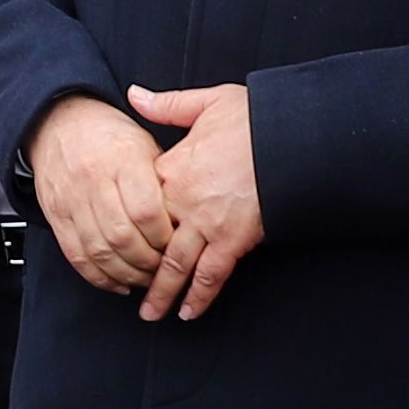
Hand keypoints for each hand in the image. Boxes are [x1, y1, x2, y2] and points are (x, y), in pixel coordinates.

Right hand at [27, 95, 173, 294]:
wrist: (58, 122)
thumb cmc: (109, 134)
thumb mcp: (144, 143)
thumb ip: (162, 180)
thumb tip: (184, 220)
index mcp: (122, 159)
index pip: (146, 211)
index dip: (164, 236)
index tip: (177, 245)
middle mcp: (93, 180)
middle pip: (123, 237)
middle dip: (148, 262)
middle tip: (164, 269)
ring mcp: (71, 200)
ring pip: (100, 252)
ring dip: (127, 273)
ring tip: (145, 277)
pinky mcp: (56, 216)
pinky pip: (77, 256)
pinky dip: (100, 276)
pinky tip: (119, 282)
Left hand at [128, 77, 263, 319]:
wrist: (290, 136)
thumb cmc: (252, 117)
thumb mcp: (206, 102)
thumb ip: (167, 105)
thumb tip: (134, 94)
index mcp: (172, 169)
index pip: (138, 202)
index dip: (128, 221)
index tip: (118, 237)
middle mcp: (182, 202)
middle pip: (149, 242)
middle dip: (136, 270)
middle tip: (125, 289)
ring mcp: (206, 224)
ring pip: (175, 266)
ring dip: (161, 293)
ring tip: (150, 314)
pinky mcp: (232, 240)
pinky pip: (211, 275)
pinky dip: (199, 296)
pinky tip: (189, 313)